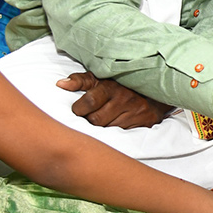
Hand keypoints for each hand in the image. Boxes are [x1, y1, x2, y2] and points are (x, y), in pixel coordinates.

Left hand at [57, 72, 172, 128]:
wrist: (152, 86)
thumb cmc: (119, 84)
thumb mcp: (99, 78)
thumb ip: (80, 81)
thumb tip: (60, 84)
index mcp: (110, 86)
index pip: (89, 103)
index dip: (79, 109)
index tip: (79, 110)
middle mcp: (124, 98)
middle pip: (96, 120)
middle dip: (90, 120)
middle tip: (91, 116)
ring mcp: (136, 112)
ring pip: (108, 129)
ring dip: (103, 127)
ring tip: (104, 119)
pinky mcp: (145, 122)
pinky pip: (123, 134)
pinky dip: (116, 132)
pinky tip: (116, 124)